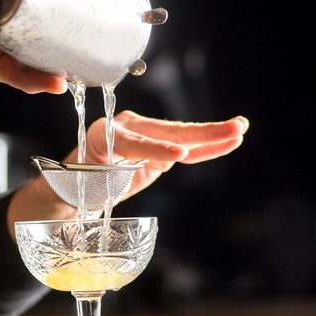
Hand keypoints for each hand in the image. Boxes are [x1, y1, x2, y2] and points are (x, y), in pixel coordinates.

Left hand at [64, 110, 248, 198]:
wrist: (76, 187)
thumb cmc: (77, 186)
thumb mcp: (89, 186)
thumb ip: (114, 176)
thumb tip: (157, 167)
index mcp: (103, 134)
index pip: (134, 141)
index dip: (156, 149)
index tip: (177, 156)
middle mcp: (127, 128)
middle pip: (167, 131)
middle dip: (199, 133)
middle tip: (229, 130)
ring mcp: (145, 136)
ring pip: (182, 137)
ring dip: (212, 135)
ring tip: (239, 129)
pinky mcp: (158, 148)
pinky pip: (186, 150)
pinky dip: (207, 148)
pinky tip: (230, 141)